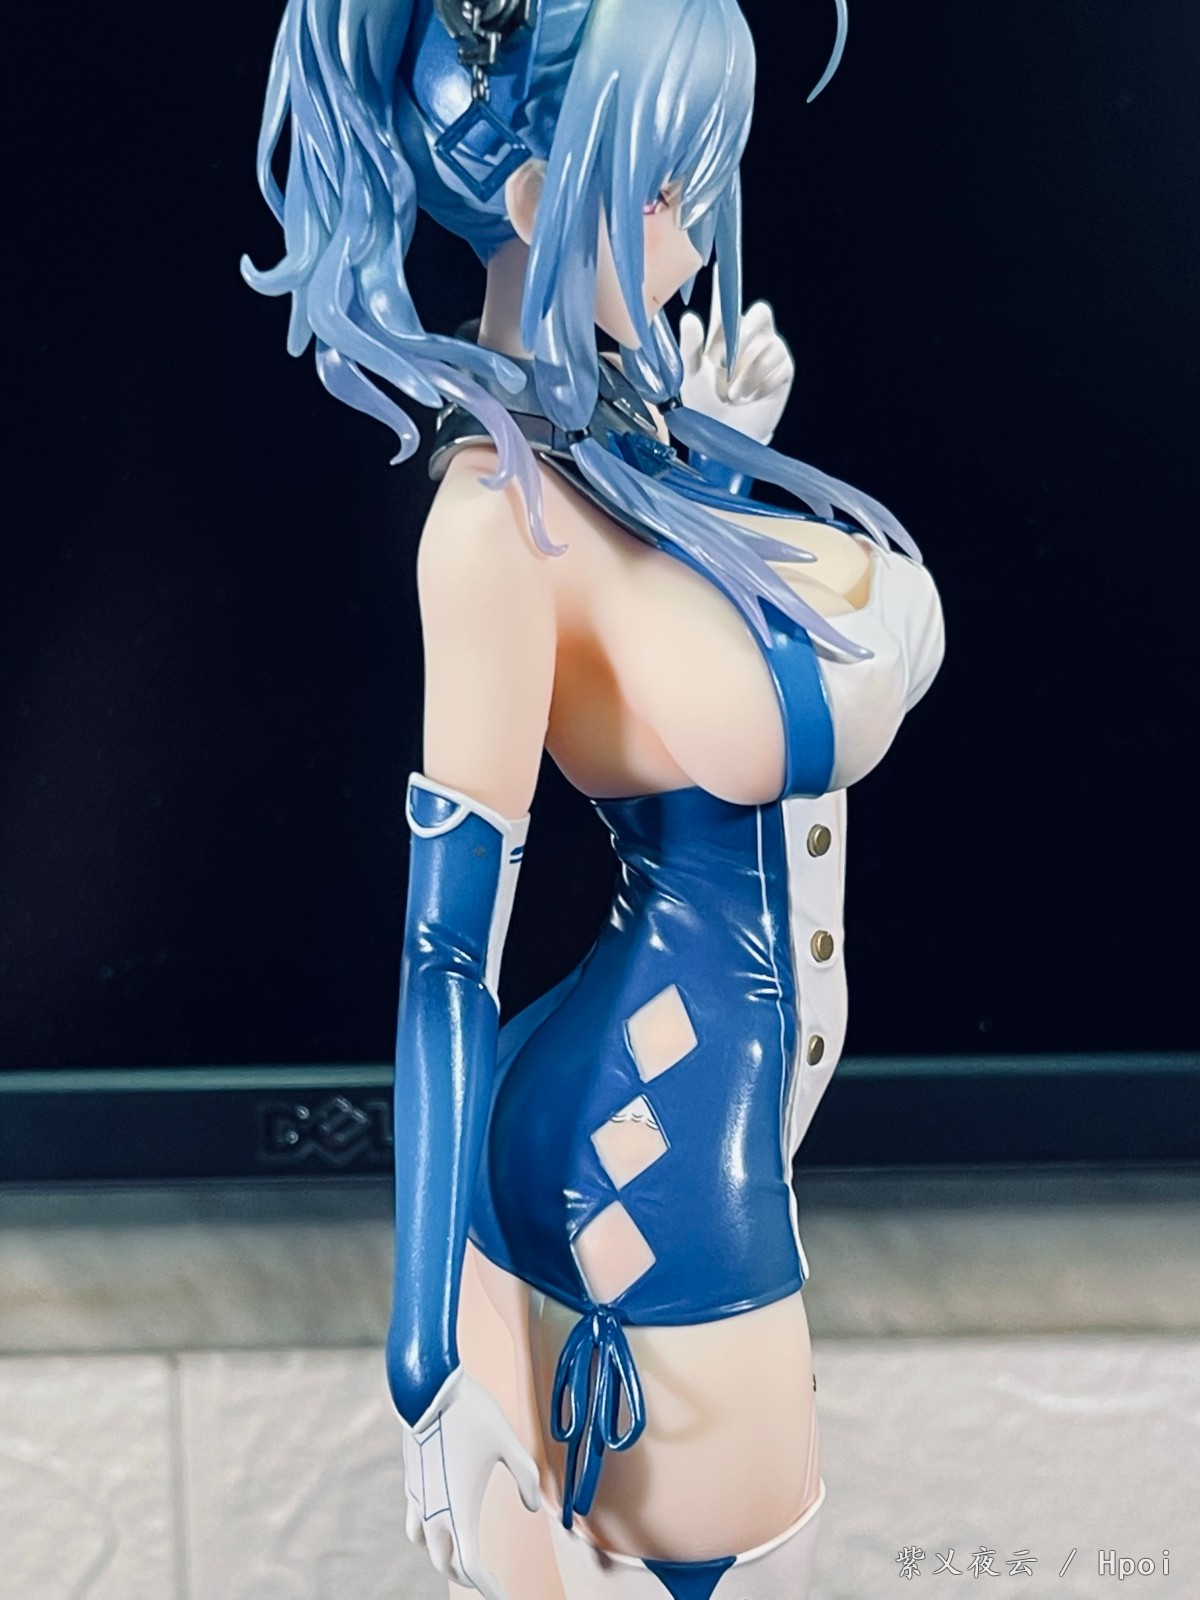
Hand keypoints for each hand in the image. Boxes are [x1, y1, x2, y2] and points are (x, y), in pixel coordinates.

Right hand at [402, 1367, 540, 1599]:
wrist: (427, 1387)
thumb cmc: (471, 1413)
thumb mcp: (509, 1442)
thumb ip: (526, 1478)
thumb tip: (533, 1507)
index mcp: (459, 1509)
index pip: (470, 1566)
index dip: (488, 1587)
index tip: (503, 1598)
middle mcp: (434, 1510)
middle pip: (446, 1562)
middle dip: (467, 1575)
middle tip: (486, 1579)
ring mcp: (417, 1497)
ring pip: (425, 1545)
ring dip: (443, 1555)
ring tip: (460, 1553)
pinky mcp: (410, 1481)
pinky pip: (415, 1520)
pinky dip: (428, 1532)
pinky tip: (441, 1517)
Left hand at [679, 292, 794, 444]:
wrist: (724, 439)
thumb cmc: (703, 409)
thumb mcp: (690, 377)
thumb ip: (690, 347)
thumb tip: (689, 317)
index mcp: (722, 337)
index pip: (725, 304)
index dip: (725, 285)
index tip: (719, 265)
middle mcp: (748, 339)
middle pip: (760, 313)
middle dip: (743, 334)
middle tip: (725, 359)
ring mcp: (768, 353)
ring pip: (766, 344)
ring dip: (746, 372)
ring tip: (732, 394)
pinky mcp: (783, 369)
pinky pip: (777, 363)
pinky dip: (760, 382)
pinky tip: (750, 397)